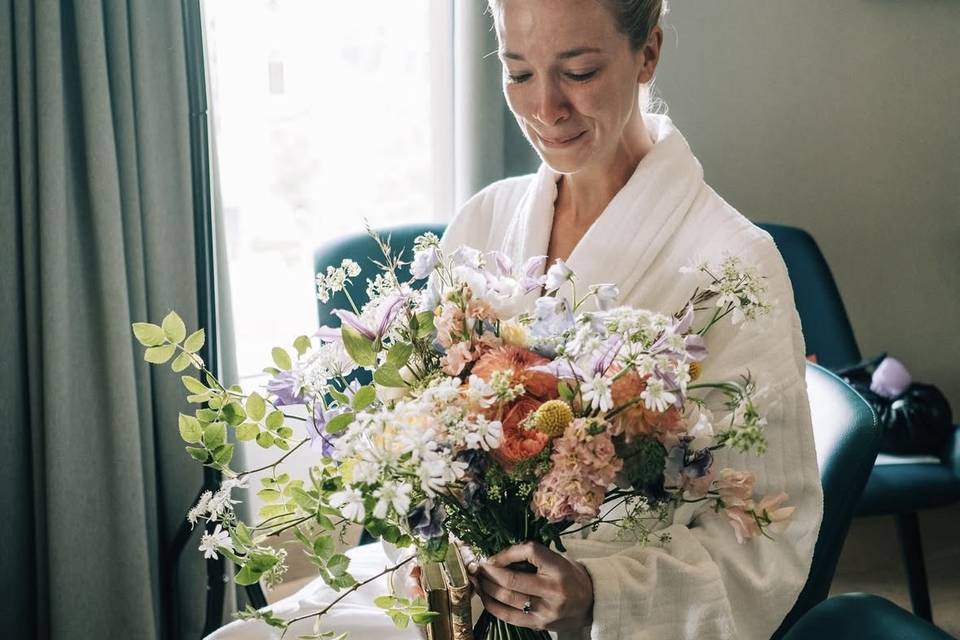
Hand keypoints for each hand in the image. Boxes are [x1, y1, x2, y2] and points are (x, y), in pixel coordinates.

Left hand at [471, 541, 593, 631]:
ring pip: (506, 599)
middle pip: (511, 580)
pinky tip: (485, 597)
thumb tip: (499, 556)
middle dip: (489, 573)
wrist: (591, 604)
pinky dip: (492, 605)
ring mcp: (545, 611)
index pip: (529, 552)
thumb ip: (533, 557)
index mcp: (559, 569)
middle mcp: (553, 591)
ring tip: (477, 580)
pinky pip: (508, 616)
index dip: (506, 553)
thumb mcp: (558, 560)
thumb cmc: (571, 577)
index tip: (492, 555)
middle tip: (477, 567)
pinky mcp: (539, 624)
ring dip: (486, 588)